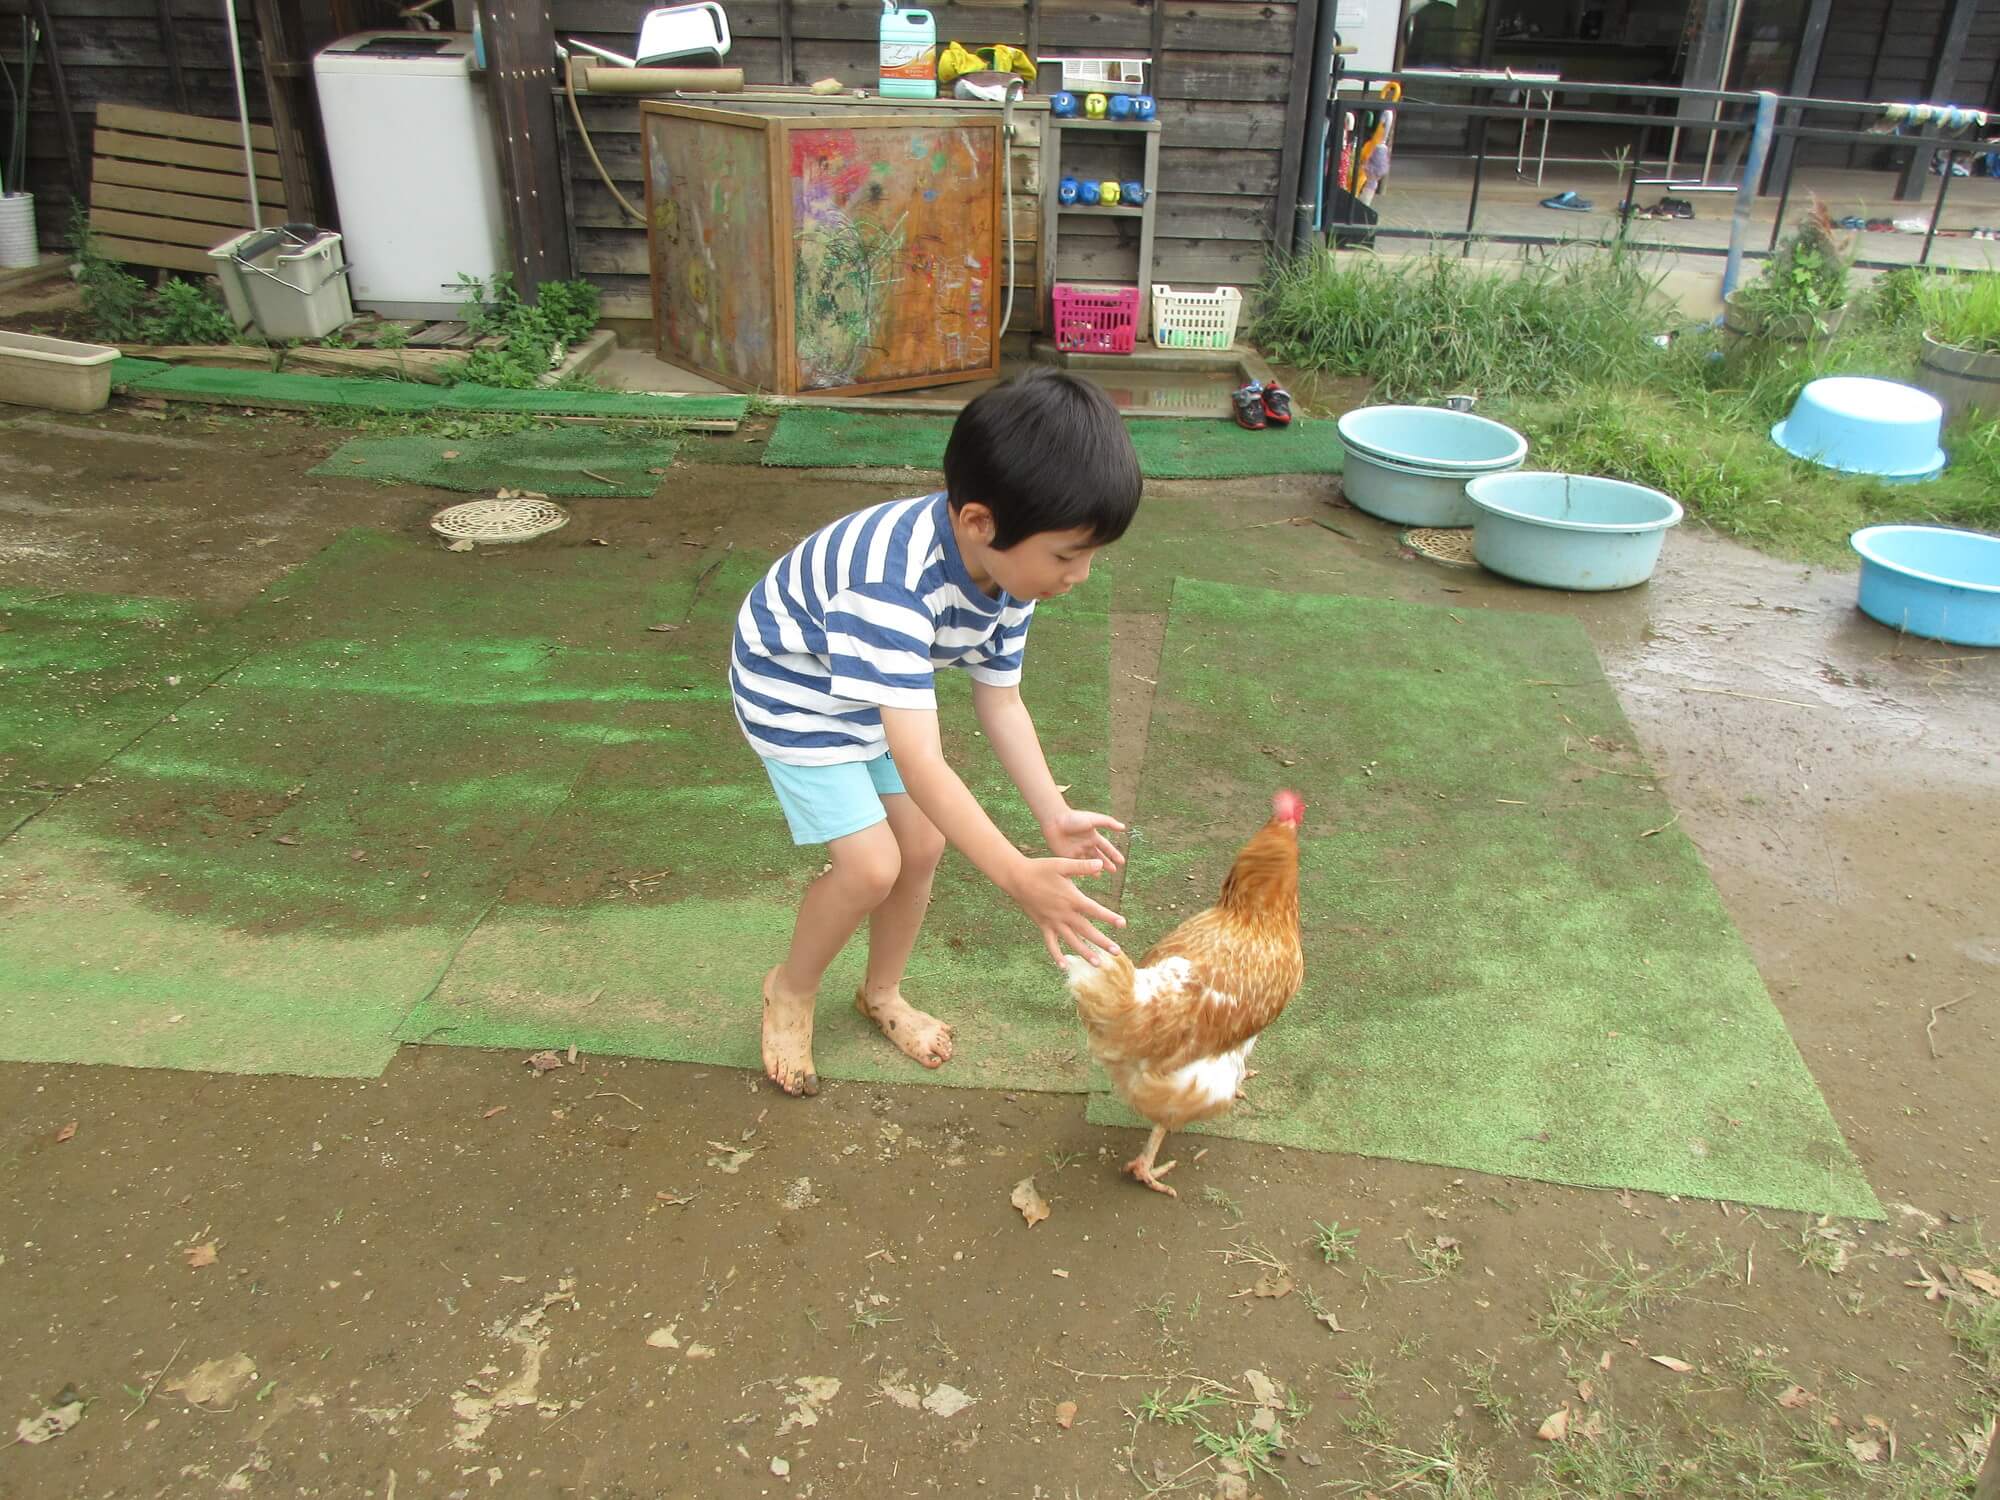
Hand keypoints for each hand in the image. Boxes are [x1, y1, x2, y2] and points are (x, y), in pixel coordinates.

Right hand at [1007, 857, 1125, 967]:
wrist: (1017, 878)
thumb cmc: (1041, 869)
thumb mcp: (1062, 864)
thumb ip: (1081, 866)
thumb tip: (1100, 863)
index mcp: (1071, 899)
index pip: (1095, 910)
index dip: (1109, 917)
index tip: (1122, 924)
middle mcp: (1064, 914)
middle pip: (1087, 931)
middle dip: (1102, 942)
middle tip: (1117, 952)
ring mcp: (1053, 922)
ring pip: (1072, 941)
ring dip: (1085, 953)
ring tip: (1097, 963)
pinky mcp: (1043, 925)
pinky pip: (1051, 943)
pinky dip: (1056, 955)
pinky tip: (1063, 966)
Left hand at [1040, 806, 1126, 868]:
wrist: (1055, 820)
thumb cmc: (1074, 818)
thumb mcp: (1094, 820)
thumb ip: (1109, 823)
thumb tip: (1123, 827)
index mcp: (1093, 836)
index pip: (1106, 847)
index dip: (1114, 854)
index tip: (1121, 862)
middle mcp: (1085, 844)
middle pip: (1098, 856)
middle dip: (1106, 863)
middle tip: (1114, 871)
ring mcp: (1076, 851)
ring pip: (1087, 863)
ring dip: (1093, 869)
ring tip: (1099, 875)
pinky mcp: (1066, 855)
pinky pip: (1075, 865)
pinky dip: (1079, 872)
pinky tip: (1084, 877)